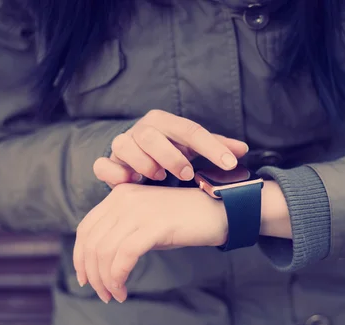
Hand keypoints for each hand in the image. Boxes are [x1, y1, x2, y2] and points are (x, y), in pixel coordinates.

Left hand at [73, 184, 227, 302]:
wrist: (219, 211)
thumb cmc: (184, 221)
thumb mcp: (147, 221)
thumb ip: (124, 232)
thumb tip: (102, 263)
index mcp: (119, 196)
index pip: (86, 228)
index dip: (80, 257)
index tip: (85, 279)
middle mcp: (124, 199)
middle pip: (92, 242)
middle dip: (92, 274)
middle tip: (103, 294)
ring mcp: (139, 211)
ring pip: (104, 252)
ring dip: (105, 280)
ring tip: (115, 296)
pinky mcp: (154, 226)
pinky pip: (124, 257)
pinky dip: (118, 278)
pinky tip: (123, 290)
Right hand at [93, 110, 248, 186]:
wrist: (143, 158)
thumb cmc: (173, 152)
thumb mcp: (195, 148)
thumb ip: (217, 147)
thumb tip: (242, 150)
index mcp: (166, 122)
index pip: (190, 130)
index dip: (211, 147)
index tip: (229, 165)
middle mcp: (142, 129)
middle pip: (151, 135)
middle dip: (171, 156)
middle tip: (187, 175)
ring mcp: (122, 145)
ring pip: (124, 145)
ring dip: (143, 163)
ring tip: (159, 177)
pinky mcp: (109, 163)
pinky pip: (102, 165)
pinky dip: (114, 173)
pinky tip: (131, 182)